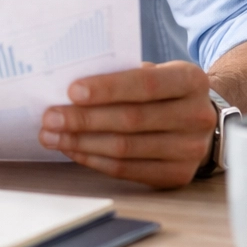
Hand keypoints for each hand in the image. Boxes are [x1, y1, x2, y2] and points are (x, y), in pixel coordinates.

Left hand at [38, 61, 214, 188]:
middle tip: (50, 117)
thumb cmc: (162, 89)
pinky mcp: (178, 175)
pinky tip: (72, 149)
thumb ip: (121, 73)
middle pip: (132, 120)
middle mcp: (197, 116)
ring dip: (82, 143)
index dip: (107, 88)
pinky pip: (127, 170)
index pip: (146, 84)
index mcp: (191, 80)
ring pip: (125, 148)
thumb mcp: (153, 71)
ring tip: (51, 136)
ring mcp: (191, 149)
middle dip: (84, 119)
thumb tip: (69, 85)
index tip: (71, 91)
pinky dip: (94, 160)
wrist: (195, 117)